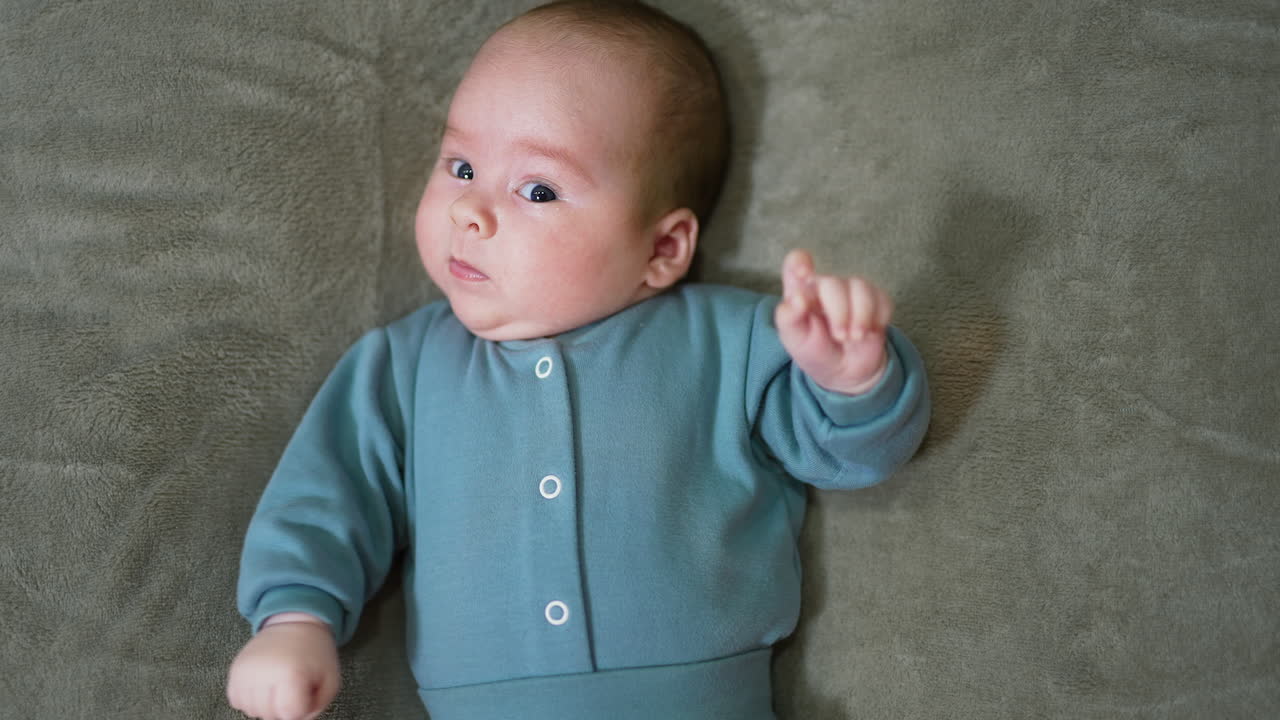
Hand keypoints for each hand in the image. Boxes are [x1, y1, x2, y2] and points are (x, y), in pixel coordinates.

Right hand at [227, 615, 339, 719]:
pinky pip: (237, 702)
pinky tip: (264, 685)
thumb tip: (295, 719)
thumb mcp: (330, 679)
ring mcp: (245, 672)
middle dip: (283, 709)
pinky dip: (250, 699)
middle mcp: (263, 672)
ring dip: (266, 706)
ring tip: (278, 685)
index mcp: (290, 673)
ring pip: (252, 711)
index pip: (290, 714)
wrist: (294, 623)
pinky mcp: (234, 670)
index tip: (305, 693)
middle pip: (270, 715)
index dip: (300, 708)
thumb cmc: (314, 653)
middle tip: (293, 688)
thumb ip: (316, 707)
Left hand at [775, 249, 891, 394]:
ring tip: (855, 337)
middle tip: (839, 336)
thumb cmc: (815, 351)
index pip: (796, 262)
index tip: (803, 275)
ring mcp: (851, 290)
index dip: (799, 262)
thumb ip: (788, 318)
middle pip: (832, 283)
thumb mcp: (794, 340)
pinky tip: (869, 332)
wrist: (845, 371)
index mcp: (801, 291)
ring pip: (860, 287)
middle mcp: (825, 286)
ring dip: (861, 316)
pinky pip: (881, 298)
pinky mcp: (875, 299)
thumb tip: (796, 298)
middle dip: (839, 312)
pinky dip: (878, 318)